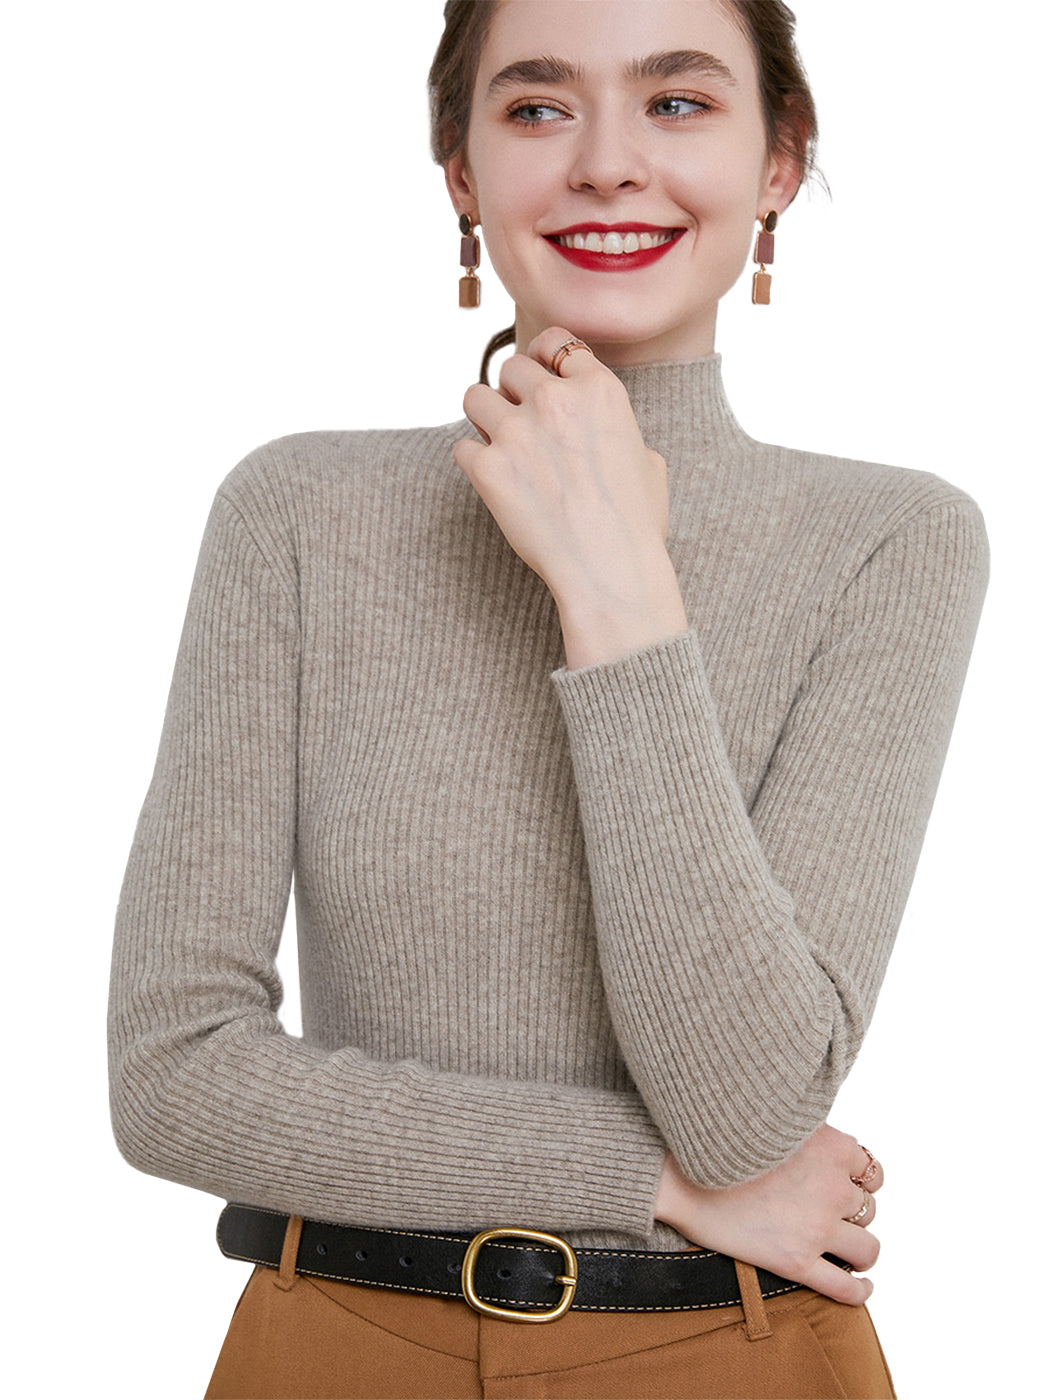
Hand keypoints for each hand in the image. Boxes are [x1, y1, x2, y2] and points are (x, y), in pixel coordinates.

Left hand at [454, 326, 687, 667]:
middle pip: (511, 367)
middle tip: (520, 422)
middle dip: (513, 392)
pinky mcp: (488, 468)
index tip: (539, 375)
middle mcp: (556, 401)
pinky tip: (494, 481)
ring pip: (475, 396)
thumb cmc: (636, 525)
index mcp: (599, 390)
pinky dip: (475, 462)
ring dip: (485, 418)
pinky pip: (463, 447)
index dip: (544, 357)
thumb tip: (605, 431)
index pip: (556, 341)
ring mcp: (517, 432)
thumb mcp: (648, 463)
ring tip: (499, 445)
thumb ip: (619, 430)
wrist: (610, 570)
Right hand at [654, 1125, 883, 1305]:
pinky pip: (847, 1288)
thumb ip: (812, 1136)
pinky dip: (860, 1290)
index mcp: (831, 1147)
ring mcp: (816, 1228)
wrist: (681, 1172)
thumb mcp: (777, 1121)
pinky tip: (861, 1286)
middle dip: (852, 1213)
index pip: (870, 1172)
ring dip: (859, 1248)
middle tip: (827, 1213)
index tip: (842, 1185)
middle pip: (868, 1209)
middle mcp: (831, 1187)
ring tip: (846, 1250)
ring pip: (868, 1249)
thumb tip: (830, 1151)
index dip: (857, 1180)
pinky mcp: (796, 1262)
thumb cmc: (723, 1141)